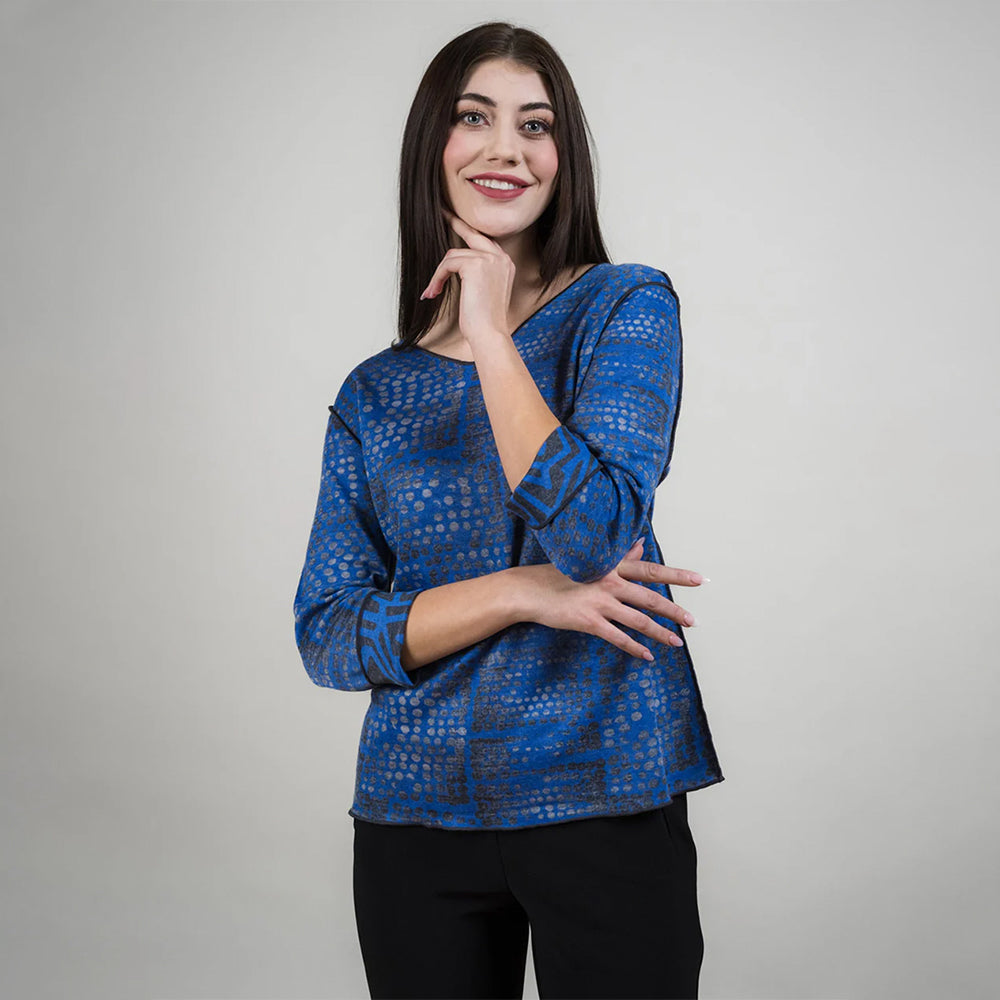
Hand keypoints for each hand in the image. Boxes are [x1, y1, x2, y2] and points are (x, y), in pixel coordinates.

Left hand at [420, 210, 513, 348]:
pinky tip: (435, 292)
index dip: (467, 231)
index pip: (484, 241)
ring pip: (453, 255)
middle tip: (442, 212)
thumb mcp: (484, 291)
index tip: (454, 220)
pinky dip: (437, 278)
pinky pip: (447, 264)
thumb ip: (477, 273)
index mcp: (506, 263)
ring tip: (434, 291)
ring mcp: (490, 259)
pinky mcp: (475, 264)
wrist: (489, 333)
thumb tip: (456, 263)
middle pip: (471, 234)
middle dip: (455, 221)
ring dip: (438, 274)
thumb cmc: (485, 320)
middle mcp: (501, 257)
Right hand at [514, 539, 703, 661]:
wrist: (529, 590)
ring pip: (638, 620)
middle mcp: (609, 582)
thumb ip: (619, 554)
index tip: (700, 580)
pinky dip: (634, 648)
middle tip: (694, 621)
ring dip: (659, 633)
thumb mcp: (590, 561)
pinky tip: (647, 655)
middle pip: (650, 597)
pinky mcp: (589, 621)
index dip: (677, 575)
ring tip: (676, 642)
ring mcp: (599, 602)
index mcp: (612, 566)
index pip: (651, 570)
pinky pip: (618, 637)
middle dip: (674, 610)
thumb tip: (641, 544)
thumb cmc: (559, 574)